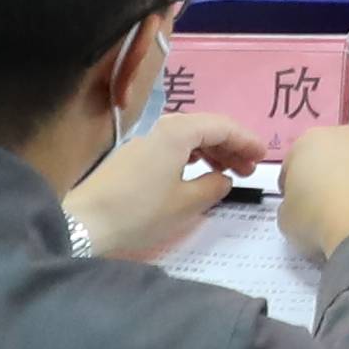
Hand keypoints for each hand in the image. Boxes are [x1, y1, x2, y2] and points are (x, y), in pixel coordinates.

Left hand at [71, 106, 271, 263]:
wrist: (85, 223)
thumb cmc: (141, 212)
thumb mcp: (186, 203)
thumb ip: (213, 187)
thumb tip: (223, 178)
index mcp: (178, 131)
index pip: (222, 126)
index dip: (246, 140)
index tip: (263, 156)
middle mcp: (162, 128)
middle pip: (205, 127)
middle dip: (231, 146)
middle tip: (249, 169)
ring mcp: (145, 141)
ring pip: (188, 138)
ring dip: (212, 152)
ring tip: (228, 174)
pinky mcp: (133, 157)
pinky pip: (172, 147)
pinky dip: (191, 157)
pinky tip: (196, 175)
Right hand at [276, 121, 348, 258]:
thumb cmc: (317, 220)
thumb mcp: (286, 218)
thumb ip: (290, 203)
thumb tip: (301, 206)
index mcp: (308, 141)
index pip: (296, 162)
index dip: (295, 185)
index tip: (299, 204)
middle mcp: (345, 133)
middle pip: (333, 153)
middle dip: (330, 174)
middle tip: (328, 205)